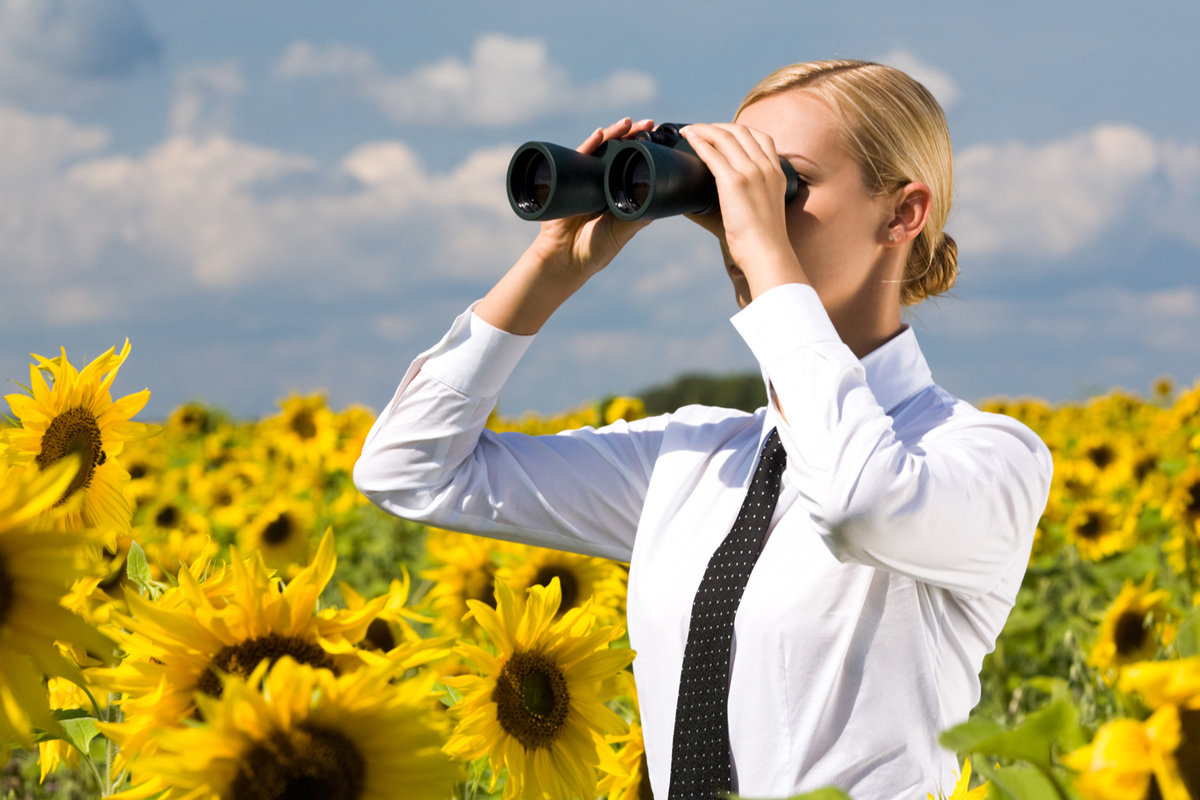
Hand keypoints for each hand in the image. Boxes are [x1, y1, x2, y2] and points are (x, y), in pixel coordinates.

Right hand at [475, 118, 654, 334]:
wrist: (564, 260)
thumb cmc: (595, 250)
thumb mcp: (623, 231)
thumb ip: (638, 216)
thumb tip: (662, 199)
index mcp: (619, 192)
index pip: (633, 165)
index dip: (645, 151)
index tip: (658, 138)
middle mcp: (603, 182)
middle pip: (619, 152)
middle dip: (633, 136)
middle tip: (648, 124)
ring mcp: (585, 178)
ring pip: (601, 150)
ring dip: (614, 134)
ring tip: (628, 122)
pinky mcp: (566, 179)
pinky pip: (578, 157)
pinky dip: (588, 145)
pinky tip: (599, 134)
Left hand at [680, 123, 807, 299]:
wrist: (766, 253)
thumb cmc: (759, 241)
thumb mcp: (758, 211)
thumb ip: (735, 202)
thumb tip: (691, 203)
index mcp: (777, 172)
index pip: (761, 137)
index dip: (739, 130)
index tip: (721, 133)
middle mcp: (765, 167)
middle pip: (740, 131)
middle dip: (717, 126)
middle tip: (699, 130)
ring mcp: (751, 172)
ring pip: (725, 137)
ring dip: (704, 129)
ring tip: (689, 130)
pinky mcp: (734, 182)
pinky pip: (713, 154)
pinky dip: (699, 142)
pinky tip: (689, 138)